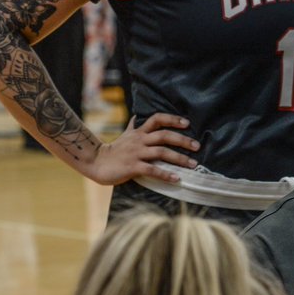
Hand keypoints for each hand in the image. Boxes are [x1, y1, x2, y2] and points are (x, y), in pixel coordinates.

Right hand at [86, 113, 200, 184]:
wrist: (96, 162)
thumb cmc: (114, 150)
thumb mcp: (125, 135)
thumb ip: (133, 126)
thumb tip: (137, 116)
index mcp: (139, 132)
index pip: (157, 119)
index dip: (172, 119)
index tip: (187, 123)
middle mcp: (139, 140)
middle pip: (164, 135)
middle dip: (182, 140)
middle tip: (197, 146)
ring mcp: (136, 153)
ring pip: (161, 152)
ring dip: (179, 158)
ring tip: (193, 164)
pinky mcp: (133, 167)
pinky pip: (152, 170)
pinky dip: (166, 174)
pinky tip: (176, 179)